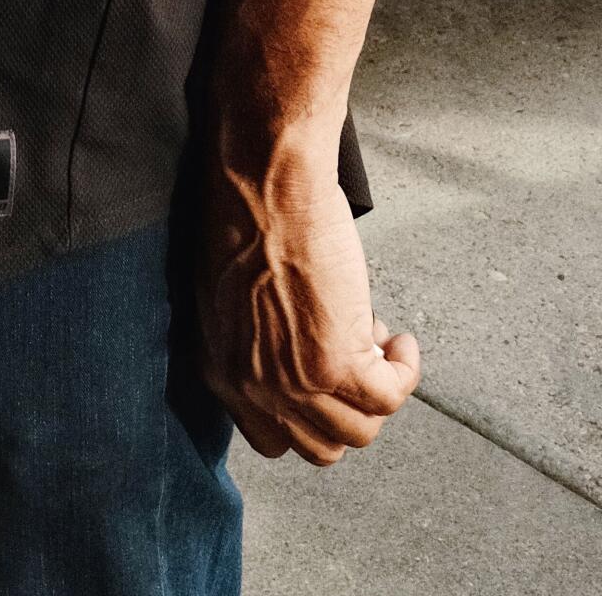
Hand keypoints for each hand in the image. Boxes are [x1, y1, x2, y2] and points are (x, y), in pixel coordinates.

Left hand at [199, 146, 419, 465]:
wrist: (265, 180)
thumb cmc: (248, 216)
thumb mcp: (230, 297)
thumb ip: (255, 342)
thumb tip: (299, 359)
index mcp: (221, 372)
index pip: (272, 438)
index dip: (310, 413)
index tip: (327, 381)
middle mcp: (254, 388)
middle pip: (321, 447)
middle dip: (346, 408)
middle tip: (355, 356)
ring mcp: (296, 382)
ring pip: (360, 431)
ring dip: (377, 390)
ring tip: (375, 339)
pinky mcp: (337, 363)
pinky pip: (389, 397)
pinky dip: (404, 372)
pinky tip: (400, 341)